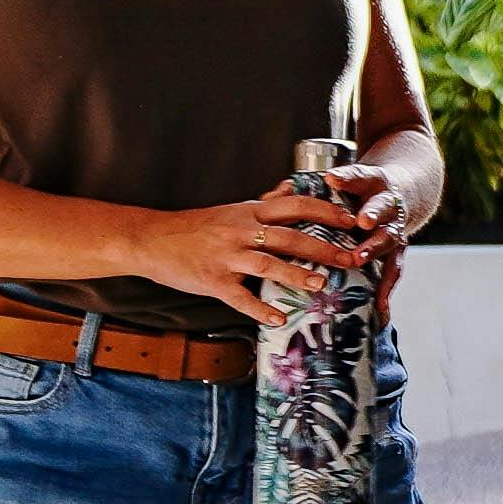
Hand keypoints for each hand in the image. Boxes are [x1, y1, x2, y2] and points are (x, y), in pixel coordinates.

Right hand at [132, 183, 384, 319]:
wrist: (151, 239)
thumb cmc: (195, 226)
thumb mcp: (231, 209)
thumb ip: (264, 202)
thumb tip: (290, 186)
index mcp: (249, 212)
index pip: (295, 206)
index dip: (325, 211)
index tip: (351, 220)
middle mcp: (241, 231)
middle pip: (289, 236)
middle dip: (323, 247)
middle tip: (350, 258)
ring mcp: (226, 257)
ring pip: (267, 264)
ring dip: (296, 275)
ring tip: (321, 285)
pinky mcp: (212, 281)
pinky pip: (239, 297)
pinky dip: (259, 309)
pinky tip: (278, 317)